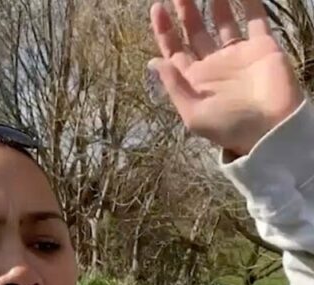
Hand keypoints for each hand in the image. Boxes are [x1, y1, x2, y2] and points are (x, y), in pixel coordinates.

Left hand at [148, 0, 304, 156]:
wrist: (271, 130)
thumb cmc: (228, 127)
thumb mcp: (193, 114)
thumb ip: (175, 86)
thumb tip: (154, 62)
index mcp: (194, 79)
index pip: (174, 49)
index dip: (164, 30)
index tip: (157, 8)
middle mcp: (213, 64)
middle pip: (195, 31)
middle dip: (185, 12)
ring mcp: (237, 54)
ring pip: (222, 22)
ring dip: (214, 3)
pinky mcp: (262, 47)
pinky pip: (255, 20)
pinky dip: (249, 4)